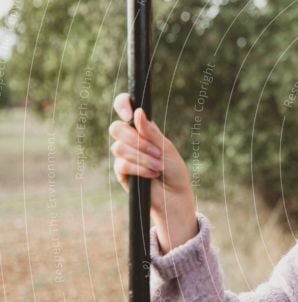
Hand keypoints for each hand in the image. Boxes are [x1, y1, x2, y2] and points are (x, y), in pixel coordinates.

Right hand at [109, 93, 197, 251]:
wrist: (175, 196)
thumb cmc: (174, 171)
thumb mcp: (167, 149)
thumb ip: (151, 133)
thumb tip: (138, 112)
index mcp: (142, 129)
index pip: (124, 107)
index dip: (122, 105)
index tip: (129, 114)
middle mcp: (130, 140)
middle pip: (117, 129)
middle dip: (137, 141)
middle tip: (156, 152)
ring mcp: (124, 155)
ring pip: (119, 148)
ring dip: (142, 158)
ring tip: (158, 167)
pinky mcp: (121, 172)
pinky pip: (122, 164)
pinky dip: (140, 169)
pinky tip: (152, 174)